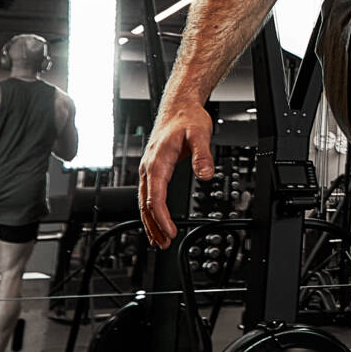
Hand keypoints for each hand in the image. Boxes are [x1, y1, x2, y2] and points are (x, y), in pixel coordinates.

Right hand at [139, 101, 214, 249]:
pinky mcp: (153, 169)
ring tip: (158, 240)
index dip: (161, 216)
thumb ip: (203, 156)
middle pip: (146, 203)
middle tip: (163, 244)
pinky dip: (150, 210)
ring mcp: (149, 169)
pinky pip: (148, 194)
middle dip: (153, 225)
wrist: (178, 107)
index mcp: (157, 161)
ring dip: (150, 222)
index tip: (170, 231)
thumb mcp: (200, 134)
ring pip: (144, 201)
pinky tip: (155, 221)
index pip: (155, 196)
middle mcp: (149, 167)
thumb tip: (206, 175)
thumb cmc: (187, 119)